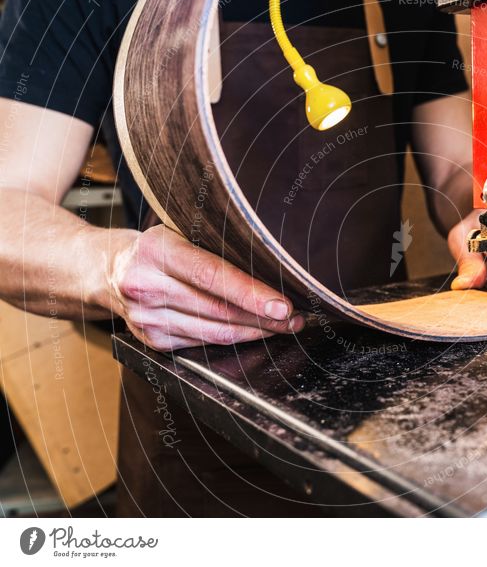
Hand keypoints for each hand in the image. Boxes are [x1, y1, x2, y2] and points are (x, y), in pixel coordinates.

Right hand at [105, 225, 303, 350]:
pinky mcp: (153, 341)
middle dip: (265, 317)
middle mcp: (147, 287)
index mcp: (156, 251)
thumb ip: (213, 246)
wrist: (102, 271)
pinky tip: (255, 331)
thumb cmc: (153, 248)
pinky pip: (205, 343)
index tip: (283, 305)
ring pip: (215, 333)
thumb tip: (270, 261)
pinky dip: (234, 339)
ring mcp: (147, 319)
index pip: (212, 275)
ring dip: (256, 332)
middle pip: (219, 310)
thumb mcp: (177, 231)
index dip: (251, 293)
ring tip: (285, 326)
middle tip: (296, 316)